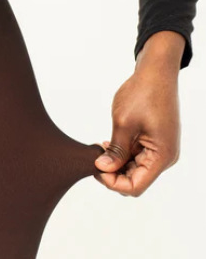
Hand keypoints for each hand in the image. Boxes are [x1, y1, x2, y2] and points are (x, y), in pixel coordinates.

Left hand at [94, 35, 181, 195]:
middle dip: (112, 173)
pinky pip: (135, 158)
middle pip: (134, 180)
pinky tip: (107, 145)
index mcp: (162, 156)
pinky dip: (120, 155)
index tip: (96, 167)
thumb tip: (102, 169)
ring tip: (100, 149)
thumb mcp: (123, 124)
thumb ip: (115, 151)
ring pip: (133, 170)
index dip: (112, 182)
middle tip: (94, 158)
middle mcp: (165, 157)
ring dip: (114, 164)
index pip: (135, 186)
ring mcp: (159, 150)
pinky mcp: (153, 143)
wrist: (155, 72)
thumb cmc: (143, 93)